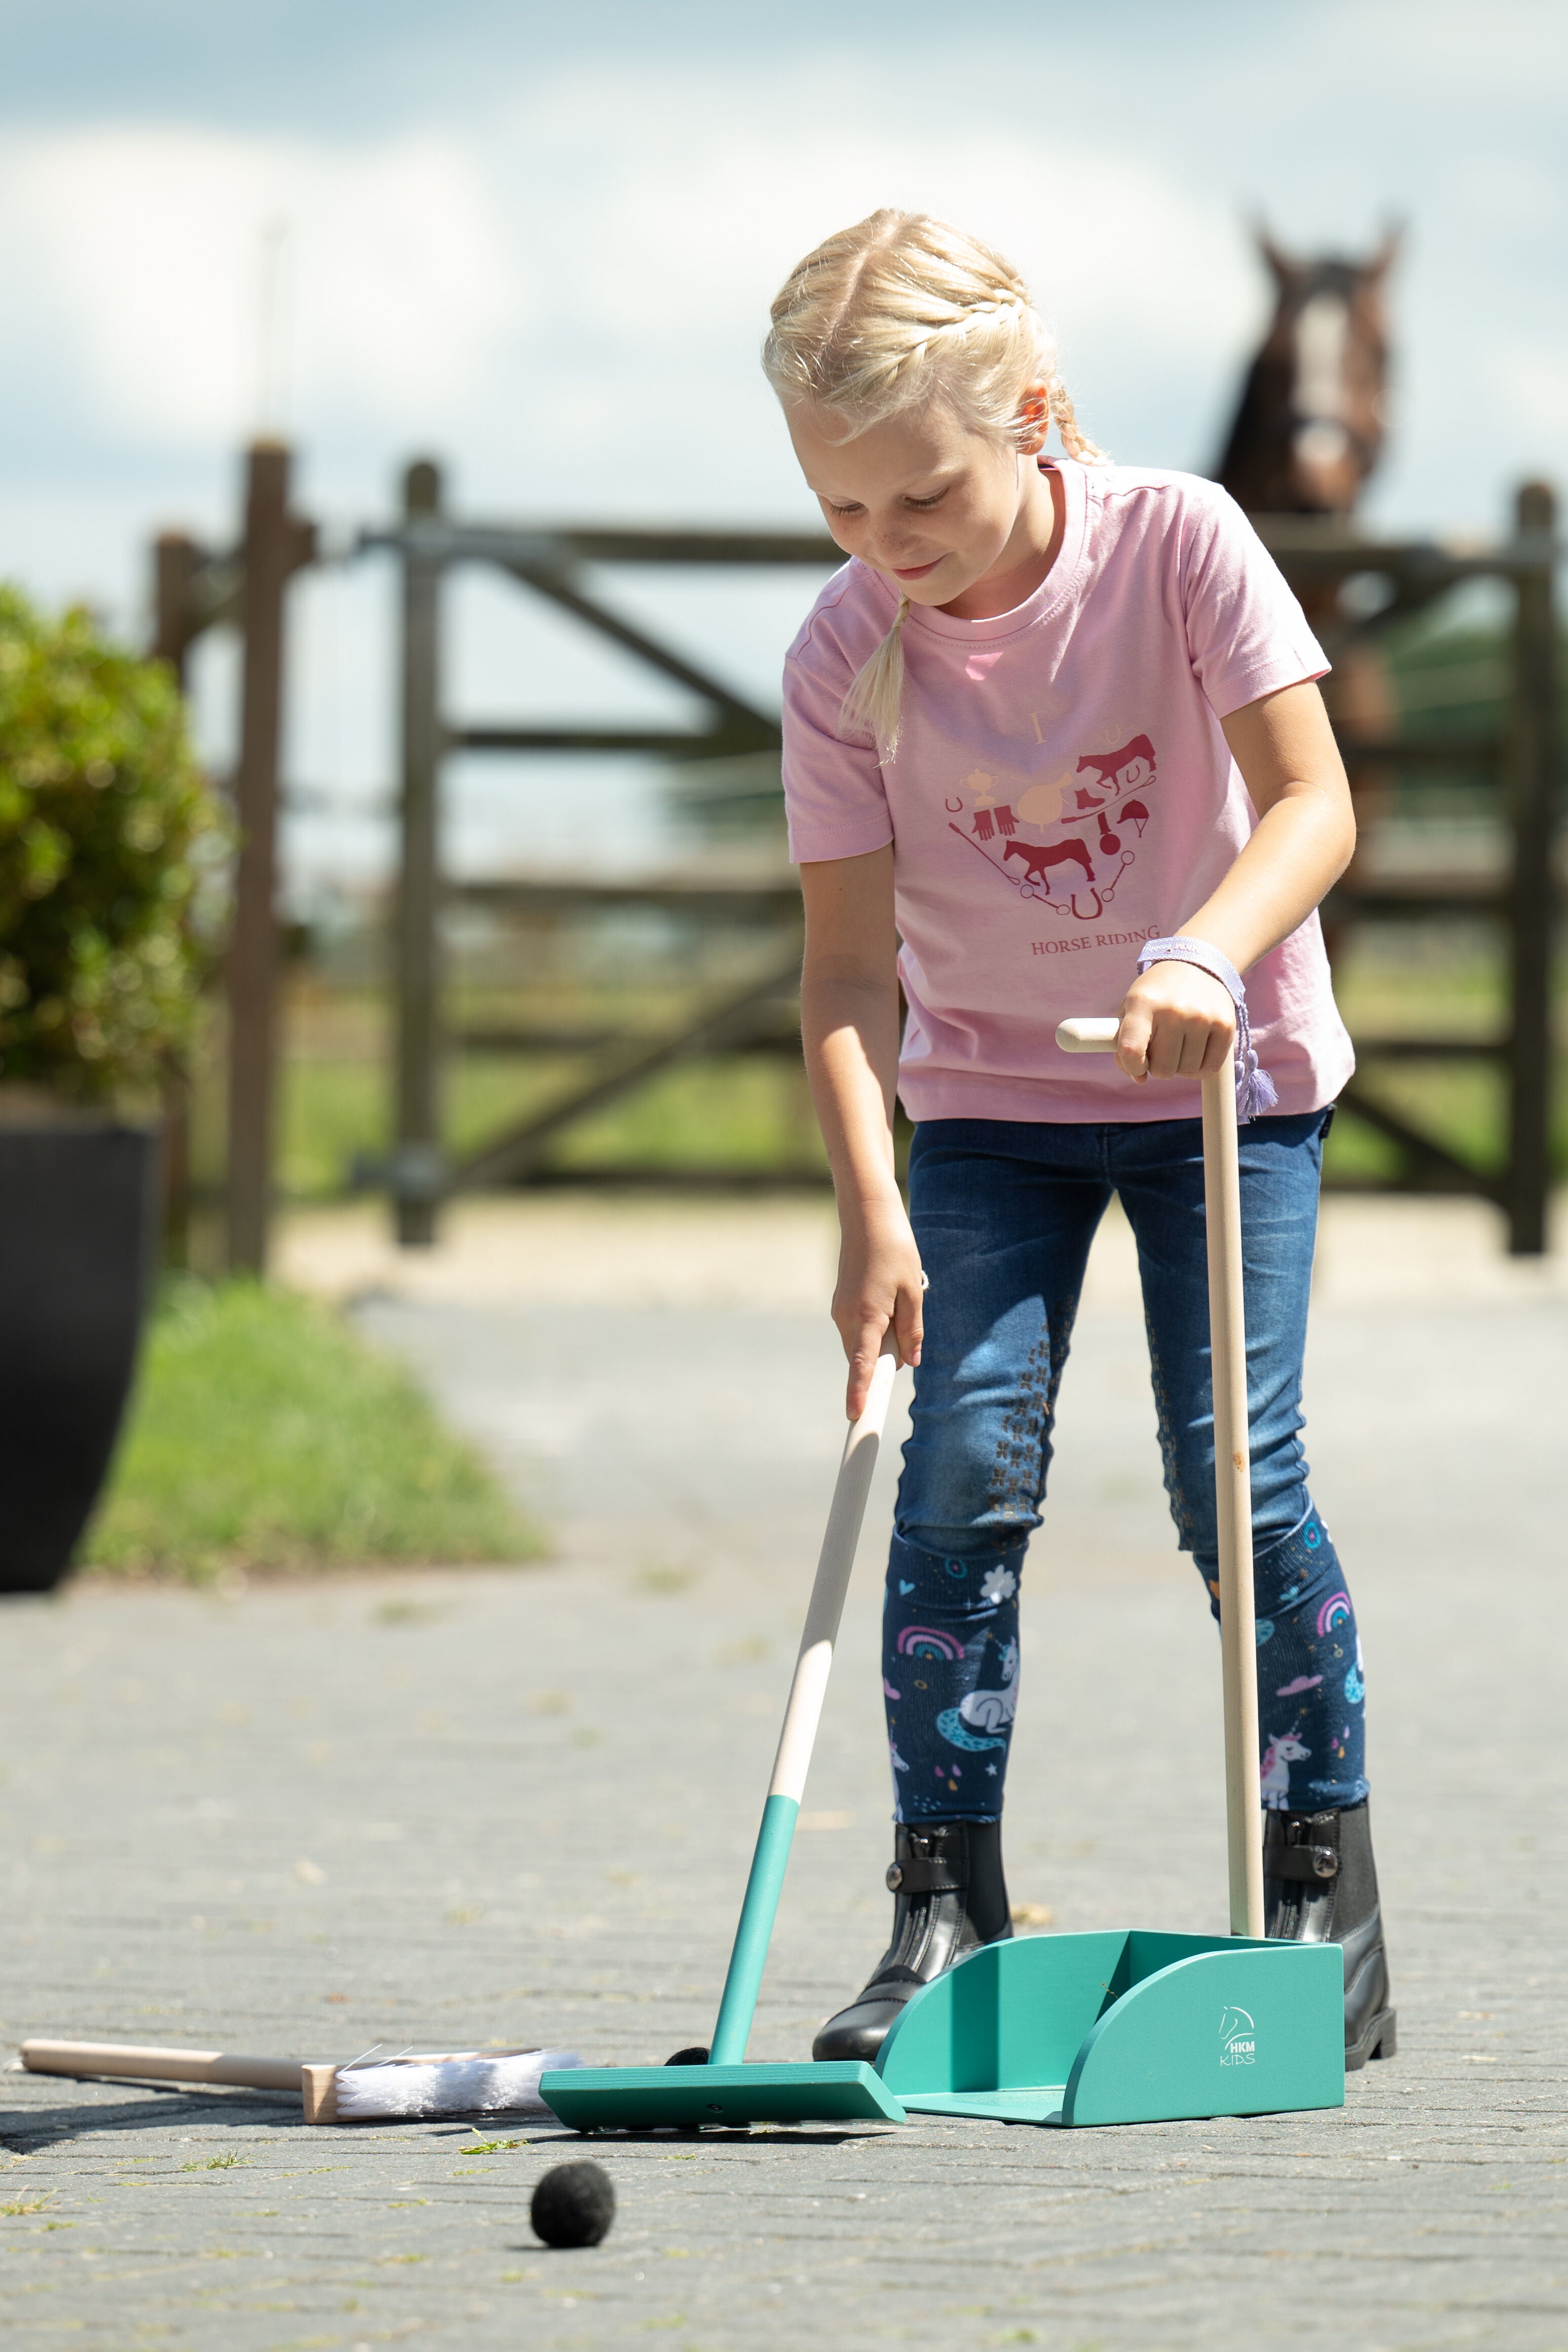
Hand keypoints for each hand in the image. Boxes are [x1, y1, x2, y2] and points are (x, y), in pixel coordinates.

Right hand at [832, 1199, 924, 1418]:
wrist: (867, 1215)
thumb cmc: (894, 1249)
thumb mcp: (913, 1291)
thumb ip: (912, 1330)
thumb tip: (911, 1361)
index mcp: (867, 1316)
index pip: (861, 1365)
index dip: (859, 1393)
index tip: (855, 1416)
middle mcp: (846, 1317)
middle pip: (865, 1358)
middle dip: (886, 1356)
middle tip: (907, 1320)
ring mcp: (840, 1310)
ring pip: (863, 1343)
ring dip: (883, 1337)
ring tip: (899, 1294)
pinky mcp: (841, 1303)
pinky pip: (859, 1329)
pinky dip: (875, 1325)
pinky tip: (888, 1293)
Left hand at [1116, 960, 1235, 1083]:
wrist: (1197, 964)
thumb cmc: (1157, 994)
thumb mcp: (1131, 1008)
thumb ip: (1125, 1045)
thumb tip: (1139, 1079)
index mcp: (1143, 1003)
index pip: (1131, 1050)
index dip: (1133, 1067)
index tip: (1138, 1065)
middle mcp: (1174, 1010)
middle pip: (1163, 1069)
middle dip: (1159, 1066)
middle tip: (1162, 1047)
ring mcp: (1202, 1018)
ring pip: (1187, 1071)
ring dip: (1180, 1066)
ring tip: (1179, 1044)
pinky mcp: (1226, 1026)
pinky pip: (1209, 1068)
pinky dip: (1200, 1067)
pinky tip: (1195, 1050)